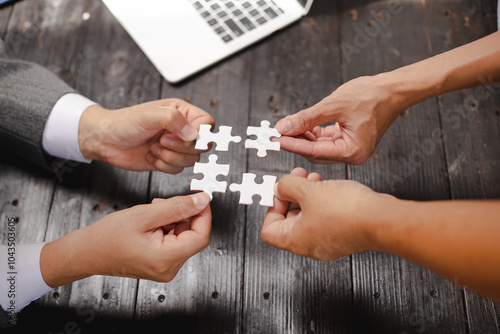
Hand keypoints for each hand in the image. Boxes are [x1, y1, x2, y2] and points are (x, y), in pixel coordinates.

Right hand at [40, 192, 211, 286]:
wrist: (86, 253)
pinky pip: (174, 242)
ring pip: (183, 237)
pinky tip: (152, 221)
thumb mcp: (145, 215)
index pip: (201, 236)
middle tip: (165, 203)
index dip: (203, 215)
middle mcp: (168, 268)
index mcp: (166, 259)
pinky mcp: (160, 264)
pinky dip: (168, 227)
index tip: (200, 199)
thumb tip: (202, 201)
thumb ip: (177, 207)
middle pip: (192, 236)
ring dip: (174, 220)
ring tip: (153, 212)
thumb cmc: (107, 237)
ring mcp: (165, 268)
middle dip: (183, 215)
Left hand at [78, 98, 214, 173]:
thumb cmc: (126, 122)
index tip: (183, 136)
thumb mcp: (150, 115)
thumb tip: (193, 134)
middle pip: (202, 145)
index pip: (207, 123)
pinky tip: (150, 156)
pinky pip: (178, 170)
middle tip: (161, 141)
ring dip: (171, 158)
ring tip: (153, 148)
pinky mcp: (169, 160)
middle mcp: (182, 129)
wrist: (107, 140)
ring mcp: (177, 146)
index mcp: (183, 112)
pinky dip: (164, 166)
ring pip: (191, 160)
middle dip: (181, 148)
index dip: (200, 134)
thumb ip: (174, 119)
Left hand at [261, 168, 394, 259]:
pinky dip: (321, 202)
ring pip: (307, 218)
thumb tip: (280, 187)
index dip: (271, 208)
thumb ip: (288, 186)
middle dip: (291, 196)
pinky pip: (324, 219)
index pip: (268, 230)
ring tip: (314, 179)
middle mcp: (309, 246)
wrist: (380, 219)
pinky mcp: (342, 236)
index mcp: (295, 240)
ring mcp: (327, 243)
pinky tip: (328, 187)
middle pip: (288, 222)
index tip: (279, 192)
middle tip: (297, 178)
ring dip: (307, 196)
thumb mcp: (308, 190)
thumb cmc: (347, 211)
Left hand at [274, 75, 407, 164]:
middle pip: (316, 152)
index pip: (314, 152)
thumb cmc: (372, 96)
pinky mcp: (351, 141)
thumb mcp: (333, 106)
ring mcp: (352, 149)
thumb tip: (284, 127)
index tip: (276, 139)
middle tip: (278, 133)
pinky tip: (303, 125)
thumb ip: (306, 118)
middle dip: (296, 141)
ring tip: (288, 127)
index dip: (293, 144)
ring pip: (320, 147)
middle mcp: (353, 155)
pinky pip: (327, 140)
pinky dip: (314, 133)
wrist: (393, 89)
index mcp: (352, 151)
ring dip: (304, 136)